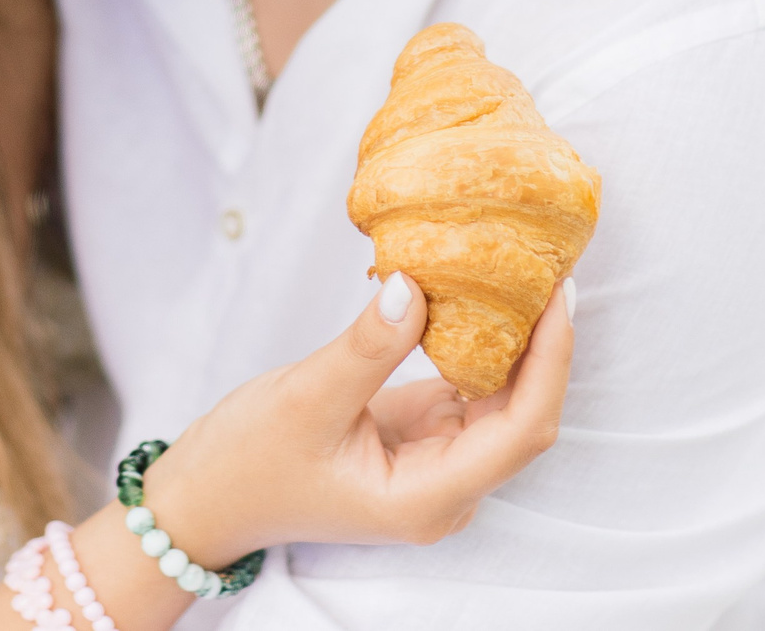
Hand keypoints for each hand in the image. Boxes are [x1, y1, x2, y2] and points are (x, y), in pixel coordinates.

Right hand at [138, 275, 573, 566]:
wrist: (207, 499)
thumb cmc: (248, 464)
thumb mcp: (306, 398)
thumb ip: (368, 345)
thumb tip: (418, 285)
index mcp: (428, 497)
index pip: (521, 429)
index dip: (550, 360)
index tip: (558, 293)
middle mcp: (444, 489)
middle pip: (522, 416)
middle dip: (542, 345)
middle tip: (546, 265)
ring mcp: (434, 466)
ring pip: (499, 401)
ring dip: (514, 342)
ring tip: (523, 270)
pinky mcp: (418, 441)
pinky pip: (464, 391)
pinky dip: (474, 345)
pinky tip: (474, 296)